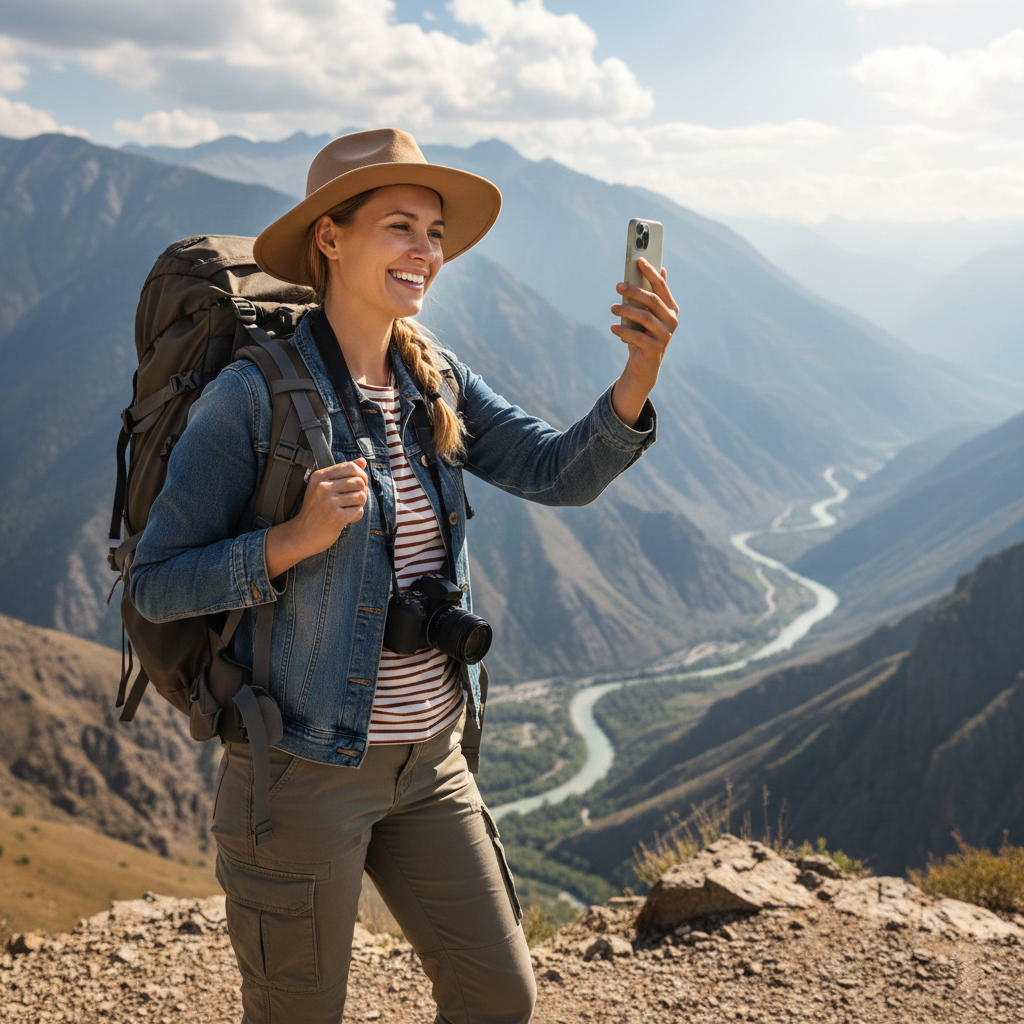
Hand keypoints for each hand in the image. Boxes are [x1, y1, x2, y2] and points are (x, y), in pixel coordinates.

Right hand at [265, 458, 368, 577]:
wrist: (303, 533)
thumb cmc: (317, 509)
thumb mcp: (324, 486)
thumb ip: (343, 472)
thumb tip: (362, 460)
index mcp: (319, 476)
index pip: (350, 467)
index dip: (361, 475)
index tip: (359, 484)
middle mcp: (323, 487)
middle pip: (359, 482)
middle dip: (362, 491)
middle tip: (353, 500)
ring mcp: (329, 502)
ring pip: (361, 496)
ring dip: (359, 504)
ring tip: (348, 509)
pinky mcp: (335, 517)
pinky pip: (359, 511)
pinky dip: (356, 515)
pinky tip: (346, 518)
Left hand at [609, 258, 678, 426]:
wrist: (644, 364)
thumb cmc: (644, 333)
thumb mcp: (648, 314)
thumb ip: (652, 294)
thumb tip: (661, 268)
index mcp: (671, 308)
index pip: (661, 286)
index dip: (651, 272)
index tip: (639, 260)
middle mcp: (671, 320)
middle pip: (653, 300)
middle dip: (635, 291)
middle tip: (618, 286)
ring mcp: (664, 335)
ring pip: (645, 317)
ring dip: (626, 310)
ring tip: (612, 308)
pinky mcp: (654, 348)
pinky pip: (637, 336)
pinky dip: (624, 331)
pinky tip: (613, 328)